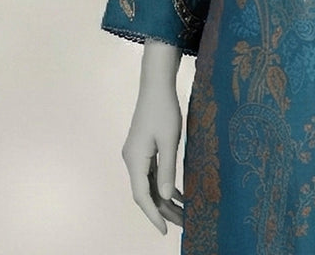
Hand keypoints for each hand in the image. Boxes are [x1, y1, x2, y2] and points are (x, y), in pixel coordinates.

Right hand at [122, 40, 183, 233]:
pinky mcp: (142, 148)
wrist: (156, 84)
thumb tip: (165, 198)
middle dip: (163, 210)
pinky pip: (151, 173)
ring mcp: (136, 154)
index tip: (164, 230)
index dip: (153, 215)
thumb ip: (167, 170)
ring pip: (148, 184)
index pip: (141, 196)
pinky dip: (163, 184)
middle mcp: (131, 160)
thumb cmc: (164, 109)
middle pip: (145, 193)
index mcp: (135, 160)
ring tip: (183, 212)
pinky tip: (178, 192)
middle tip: (182, 223)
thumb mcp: (169, 140)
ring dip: (164, 198)